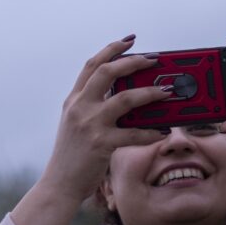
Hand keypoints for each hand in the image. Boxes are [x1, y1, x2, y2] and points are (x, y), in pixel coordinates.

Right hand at [38, 36, 171, 202]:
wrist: (59, 184)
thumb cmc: (73, 156)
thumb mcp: (77, 124)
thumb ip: (94, 107)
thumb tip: (128, 95)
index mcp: (74, 100)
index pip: (92, 65)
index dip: (112, 48)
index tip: (130, 40)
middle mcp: (80, 107)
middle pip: (108, 72)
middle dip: (133, 62)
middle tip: (154, 59)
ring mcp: (90, 124)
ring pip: (125, 98)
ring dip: (150, 93)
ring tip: (166, 92)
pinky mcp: (101, 144)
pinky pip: (133, 133)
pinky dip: (151, 132)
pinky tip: (163, 131)